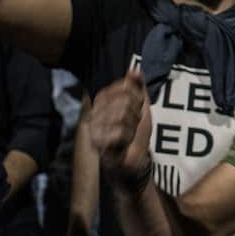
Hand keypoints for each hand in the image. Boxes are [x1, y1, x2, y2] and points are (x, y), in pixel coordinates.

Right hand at [88, 71, 152, 188]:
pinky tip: (123, 143)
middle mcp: (94, 112)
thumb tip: (135, 70)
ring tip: (128, 135)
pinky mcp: (97, 144)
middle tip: (132, 126)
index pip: (125, 87)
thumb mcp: (141, 108)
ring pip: (122, 115)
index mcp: (102, 101)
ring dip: (133, 127)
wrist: (134, 165)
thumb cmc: (135, 135)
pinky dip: (128, 138)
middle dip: (136, 114)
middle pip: (125, 100)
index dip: (137, 98)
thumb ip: (137, 87)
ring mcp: (94, 128)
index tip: (136, 110)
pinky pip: (120, 132)